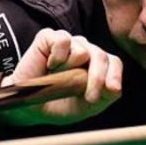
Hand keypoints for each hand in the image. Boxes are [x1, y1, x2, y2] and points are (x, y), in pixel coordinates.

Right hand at [1, 29, 122, 124]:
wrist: (29, 106)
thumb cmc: (58, 104)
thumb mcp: (87, 107)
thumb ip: (105, 96)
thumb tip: (115, 87)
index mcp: (95, 65)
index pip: (113, 62)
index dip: (114, 75)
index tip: (111, 90)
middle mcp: (84, 51)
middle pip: (101, 56)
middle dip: (97, 78)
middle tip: (89, 96)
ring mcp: (68, 43)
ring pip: (82, 50)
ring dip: (69, 70)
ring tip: (58, 78)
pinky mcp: (49, 37)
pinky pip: (63, 41)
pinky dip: (57, 57)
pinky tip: (50, 66)